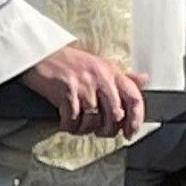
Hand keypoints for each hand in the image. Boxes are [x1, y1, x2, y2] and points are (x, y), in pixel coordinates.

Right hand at [23, 43, 148, 138]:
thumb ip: (123, 76)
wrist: (41, 53)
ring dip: (86, 129)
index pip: (134, 98)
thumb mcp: (101, 65)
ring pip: (93, 120)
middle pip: (115, 115)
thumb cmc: (70, 61)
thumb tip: (144, 80)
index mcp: (112, 72)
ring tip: (80, 126)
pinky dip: (70, 126)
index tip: (130, 132)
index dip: (136, 120)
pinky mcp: (67, 92)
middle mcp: (101, 78)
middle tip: (100, 132)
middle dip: (108, 130)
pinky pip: (73, 120)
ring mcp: (84, 85)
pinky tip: (67, 122)